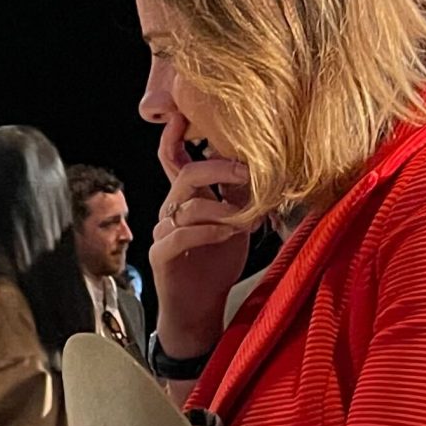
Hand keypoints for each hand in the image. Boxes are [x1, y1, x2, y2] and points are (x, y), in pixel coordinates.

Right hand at [148, 112, 255, 356]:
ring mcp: (163, 232)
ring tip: (247, 217)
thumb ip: (241, 198)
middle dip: (219, 167)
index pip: (175, 158)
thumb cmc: (216, 268)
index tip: (186, 113)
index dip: (177, 135)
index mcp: (186, 199)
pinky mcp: (161, 255)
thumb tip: (264, 168)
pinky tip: (228, 234)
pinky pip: (182, 233)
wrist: (199, 312)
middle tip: (249, 171)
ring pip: (187, 204)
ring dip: (223, 207)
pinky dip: (209, 230)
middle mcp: (171, 211)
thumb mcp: (236, 225)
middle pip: (186, 173)